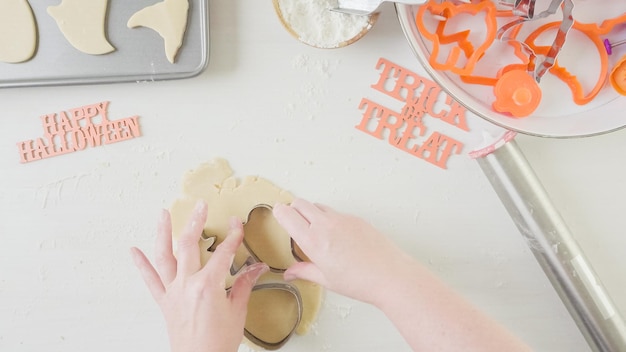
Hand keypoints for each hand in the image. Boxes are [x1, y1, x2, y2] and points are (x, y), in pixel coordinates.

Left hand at [130, 201, 268, 351]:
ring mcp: (173, 292)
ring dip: (162, 233)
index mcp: (208, 286)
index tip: (236, 224)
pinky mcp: (165, 302)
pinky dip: (141, 265)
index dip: (232, 236)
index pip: (223, 253)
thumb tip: (255, 268)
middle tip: (200, 206)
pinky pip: (150, 281)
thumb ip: (244, 285)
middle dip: (195, 222)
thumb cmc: (218, 343)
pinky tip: (134, 251)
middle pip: (189, 245)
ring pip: (164, 256)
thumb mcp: (237, 311)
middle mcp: (187, 285)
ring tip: (162, 214)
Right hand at [273, 198, 412, 305]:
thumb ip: (304, 272)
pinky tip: (337, 236)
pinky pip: (336, 212)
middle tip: (293, 221)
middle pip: (301, 203)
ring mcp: (342, 219)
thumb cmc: (360, 282)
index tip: (278, 214)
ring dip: (311, 212)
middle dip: (293, 209)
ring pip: (318, 205)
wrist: (390, 276)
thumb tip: (290, 273)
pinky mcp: (356, 219)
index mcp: (314, 241)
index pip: (288, 215)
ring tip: (316, 231)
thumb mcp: (326, 280)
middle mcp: (326, 225)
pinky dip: (330, 218)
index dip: (280, 213)